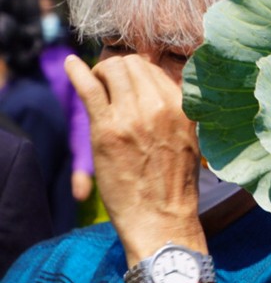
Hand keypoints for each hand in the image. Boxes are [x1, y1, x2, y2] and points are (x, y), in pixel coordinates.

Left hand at [65, 54, 201, 259]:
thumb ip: (174, 112)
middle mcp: (160, 106)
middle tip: (107, 86)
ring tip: (97, 90)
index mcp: (184, 108)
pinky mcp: (107, 129)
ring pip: (112, 70)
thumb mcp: (188, 139)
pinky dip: (77, 72)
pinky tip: (71, 64)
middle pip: (132, 65)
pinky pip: (89, 88)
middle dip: (116, 71)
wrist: (161, 217)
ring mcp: (133, 116)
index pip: (154, 70)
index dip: (136, 73)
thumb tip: (154, 89)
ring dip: (100, 74)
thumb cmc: (173, 184)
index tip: (126, 85)